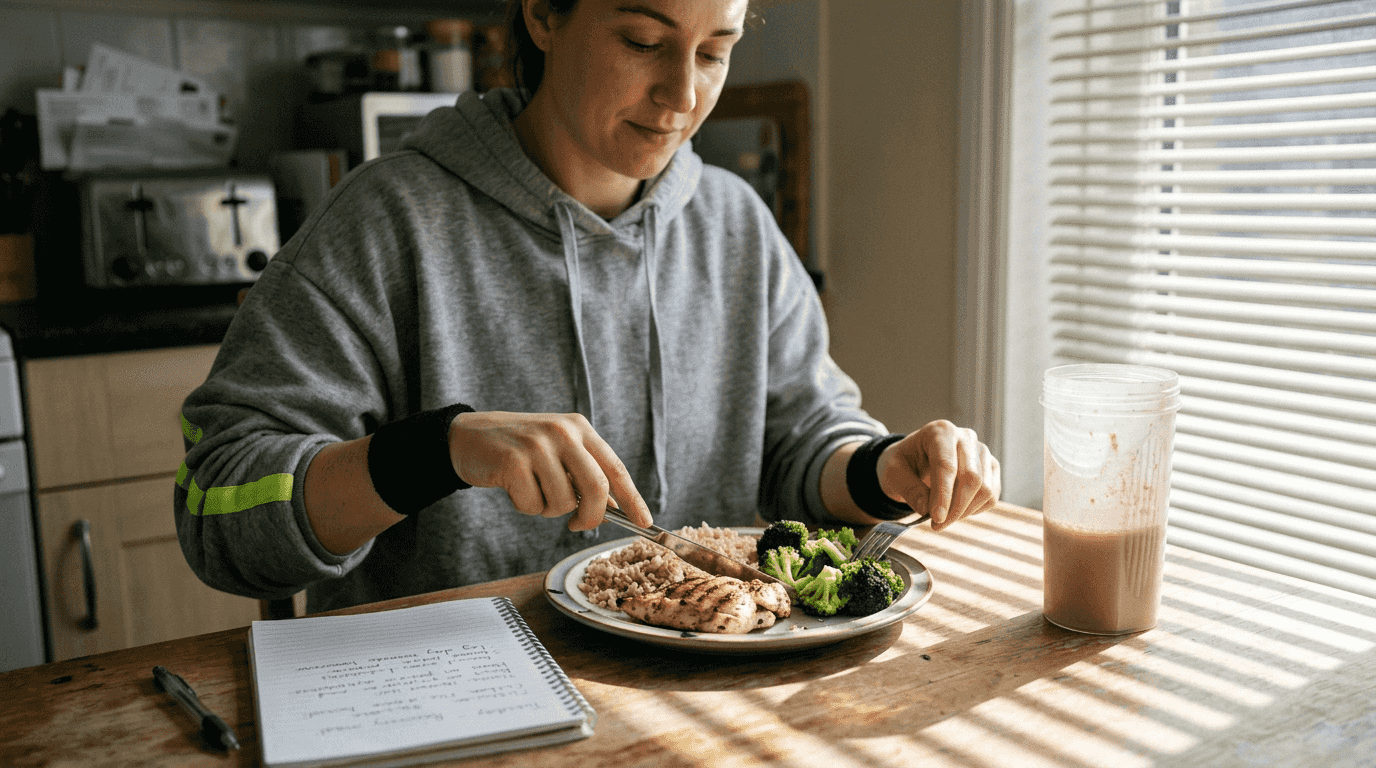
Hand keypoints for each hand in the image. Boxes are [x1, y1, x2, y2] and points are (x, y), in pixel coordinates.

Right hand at [446, 411, 652, 531]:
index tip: (644, 522)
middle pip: (596, 488)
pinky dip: (526, 506)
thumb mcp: (557, 451)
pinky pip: (533, 505)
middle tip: (576, 525)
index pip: (615, 468)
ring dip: (549, 510)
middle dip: (590, 516)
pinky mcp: (513, 461)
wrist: (468, 437)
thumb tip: (616, 506)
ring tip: (533, 491)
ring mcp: (537, 445)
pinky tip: (513, 489)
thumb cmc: (518, 448)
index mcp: (579, 428)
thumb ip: (584, 473)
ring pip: (563, 502)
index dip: (632, 498)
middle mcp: (563, 432)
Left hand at [876, 420, 1000, 530]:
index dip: (943, 495)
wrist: (915, 460)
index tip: (936, 519)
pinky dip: (975, 510)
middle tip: (936, 525)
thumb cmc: (903, 463)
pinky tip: (956, 511)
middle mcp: (965, 437)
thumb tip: (927, 509)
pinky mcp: (990, 467)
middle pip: (971, 478)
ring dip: (964, 512)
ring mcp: (982, 451)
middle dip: (955, 508)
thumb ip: (909, 489)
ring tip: (943, 518)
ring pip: (984, 489)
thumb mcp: (893, 473)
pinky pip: (991, 495)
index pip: (946, 465)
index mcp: (940, 431)